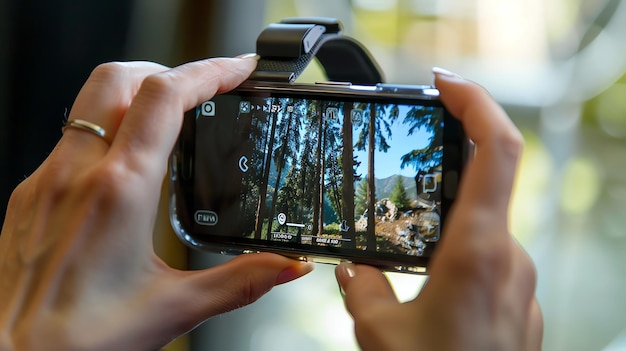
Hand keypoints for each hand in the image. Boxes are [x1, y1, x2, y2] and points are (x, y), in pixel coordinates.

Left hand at [0, 56, 312, 350]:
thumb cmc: (76, 338)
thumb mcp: (174, 308)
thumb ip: (241, 282)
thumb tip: (287, 268)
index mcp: (120, 191)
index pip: (166, 97)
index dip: (209, 71)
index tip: (238, 69)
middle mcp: (76, 172)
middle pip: (120, 76)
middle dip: (167, 70)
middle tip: (202, 89)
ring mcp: (46, 178)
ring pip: (90, 102)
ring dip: (135, 95)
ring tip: (172, 119)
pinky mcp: (30, 193)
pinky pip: (71, 138)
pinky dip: (107, 130)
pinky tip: (126, 166)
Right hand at [336, 68, 542, 350]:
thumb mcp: (380, 333)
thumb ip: (363, 289)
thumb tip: (353, 272)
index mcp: (479, 252)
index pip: (495, 148)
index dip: (474, 103)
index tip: (444, 85)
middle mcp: (510, 261)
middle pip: (486, 186)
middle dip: (444, 171)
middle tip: (407, 166)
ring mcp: (520, 285)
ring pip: (484, 229)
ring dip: (446, 222)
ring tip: (406, 240)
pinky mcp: (518, 307)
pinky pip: (490, 262)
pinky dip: (458, 255)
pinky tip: (428, 281)